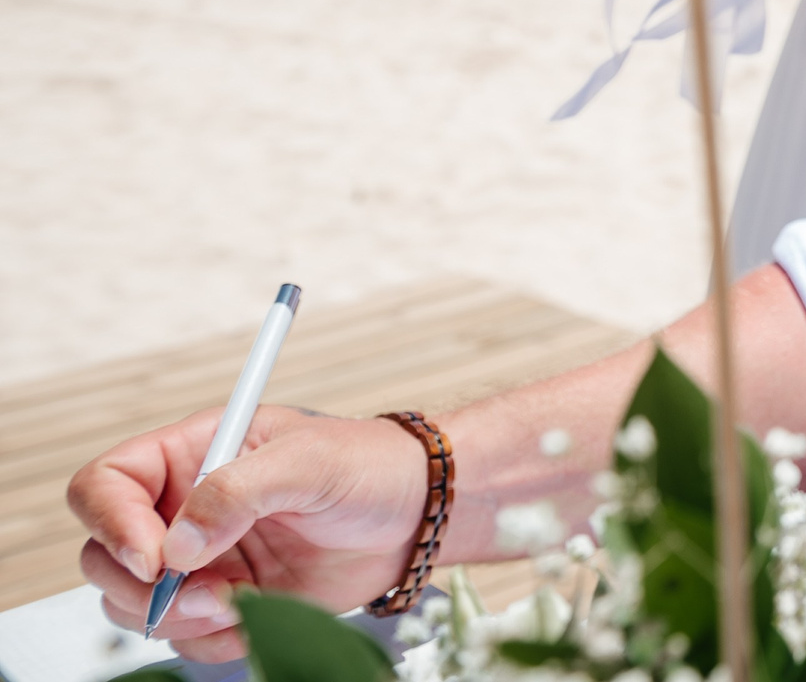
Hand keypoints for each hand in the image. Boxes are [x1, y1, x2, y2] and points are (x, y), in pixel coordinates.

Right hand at [69, 406, 427, 661]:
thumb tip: (178, 542)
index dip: (110, 522)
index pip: (105, 485)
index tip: (151, 557)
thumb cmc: (369, 466)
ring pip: (135, 605)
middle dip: (142, 588)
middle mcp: (182, 508)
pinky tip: (260, 612)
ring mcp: (200, 559)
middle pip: (104, 557)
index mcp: (191, 454)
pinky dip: (214, 639)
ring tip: (243, 598)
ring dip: (180, 618)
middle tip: (206, 591)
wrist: (414, 515)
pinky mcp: (224, 600)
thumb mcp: (309, 461)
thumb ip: (239, 491)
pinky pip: (185, 638)